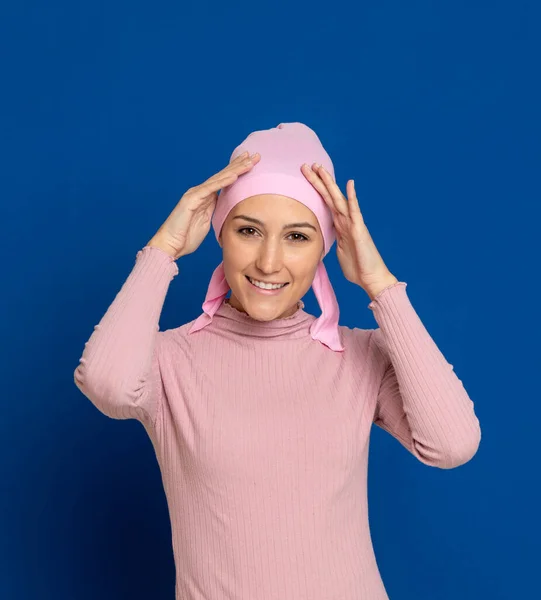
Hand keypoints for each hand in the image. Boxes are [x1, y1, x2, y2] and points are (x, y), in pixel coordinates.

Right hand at [147, 151, 260, 258]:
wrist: (170, 245)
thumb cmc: (186, 237)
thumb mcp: (206, 222)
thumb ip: (213, 210)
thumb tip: (223, 204)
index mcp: (205, 197)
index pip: (224, 181)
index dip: (237, 170)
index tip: (251, 162)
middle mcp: (200, 192)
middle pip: (223, 175)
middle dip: (240, 164)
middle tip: (256, 155)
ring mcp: (195, 194)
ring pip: (219, 179)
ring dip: (235, 169)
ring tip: (249, 161)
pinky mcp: (191, 200)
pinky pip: (210, 189)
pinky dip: (222, 182)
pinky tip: (234, 175)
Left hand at [301, 163, 397, 297]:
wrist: (371, 278)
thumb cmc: (357, 268)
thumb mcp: (339, 252)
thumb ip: (333, 242)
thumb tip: (326, 239)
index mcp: (340, 226)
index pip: (325, 203)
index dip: (316, 190)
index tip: (306, 176)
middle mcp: (346, 221)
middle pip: (329, 197)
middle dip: (318, 181)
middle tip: (307, 165)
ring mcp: (353, 224)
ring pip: (338, 199)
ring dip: (329, 184)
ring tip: (320, 168)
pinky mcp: (359, 230)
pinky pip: (354, 211)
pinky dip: (352, 197)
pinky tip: (349, 184)